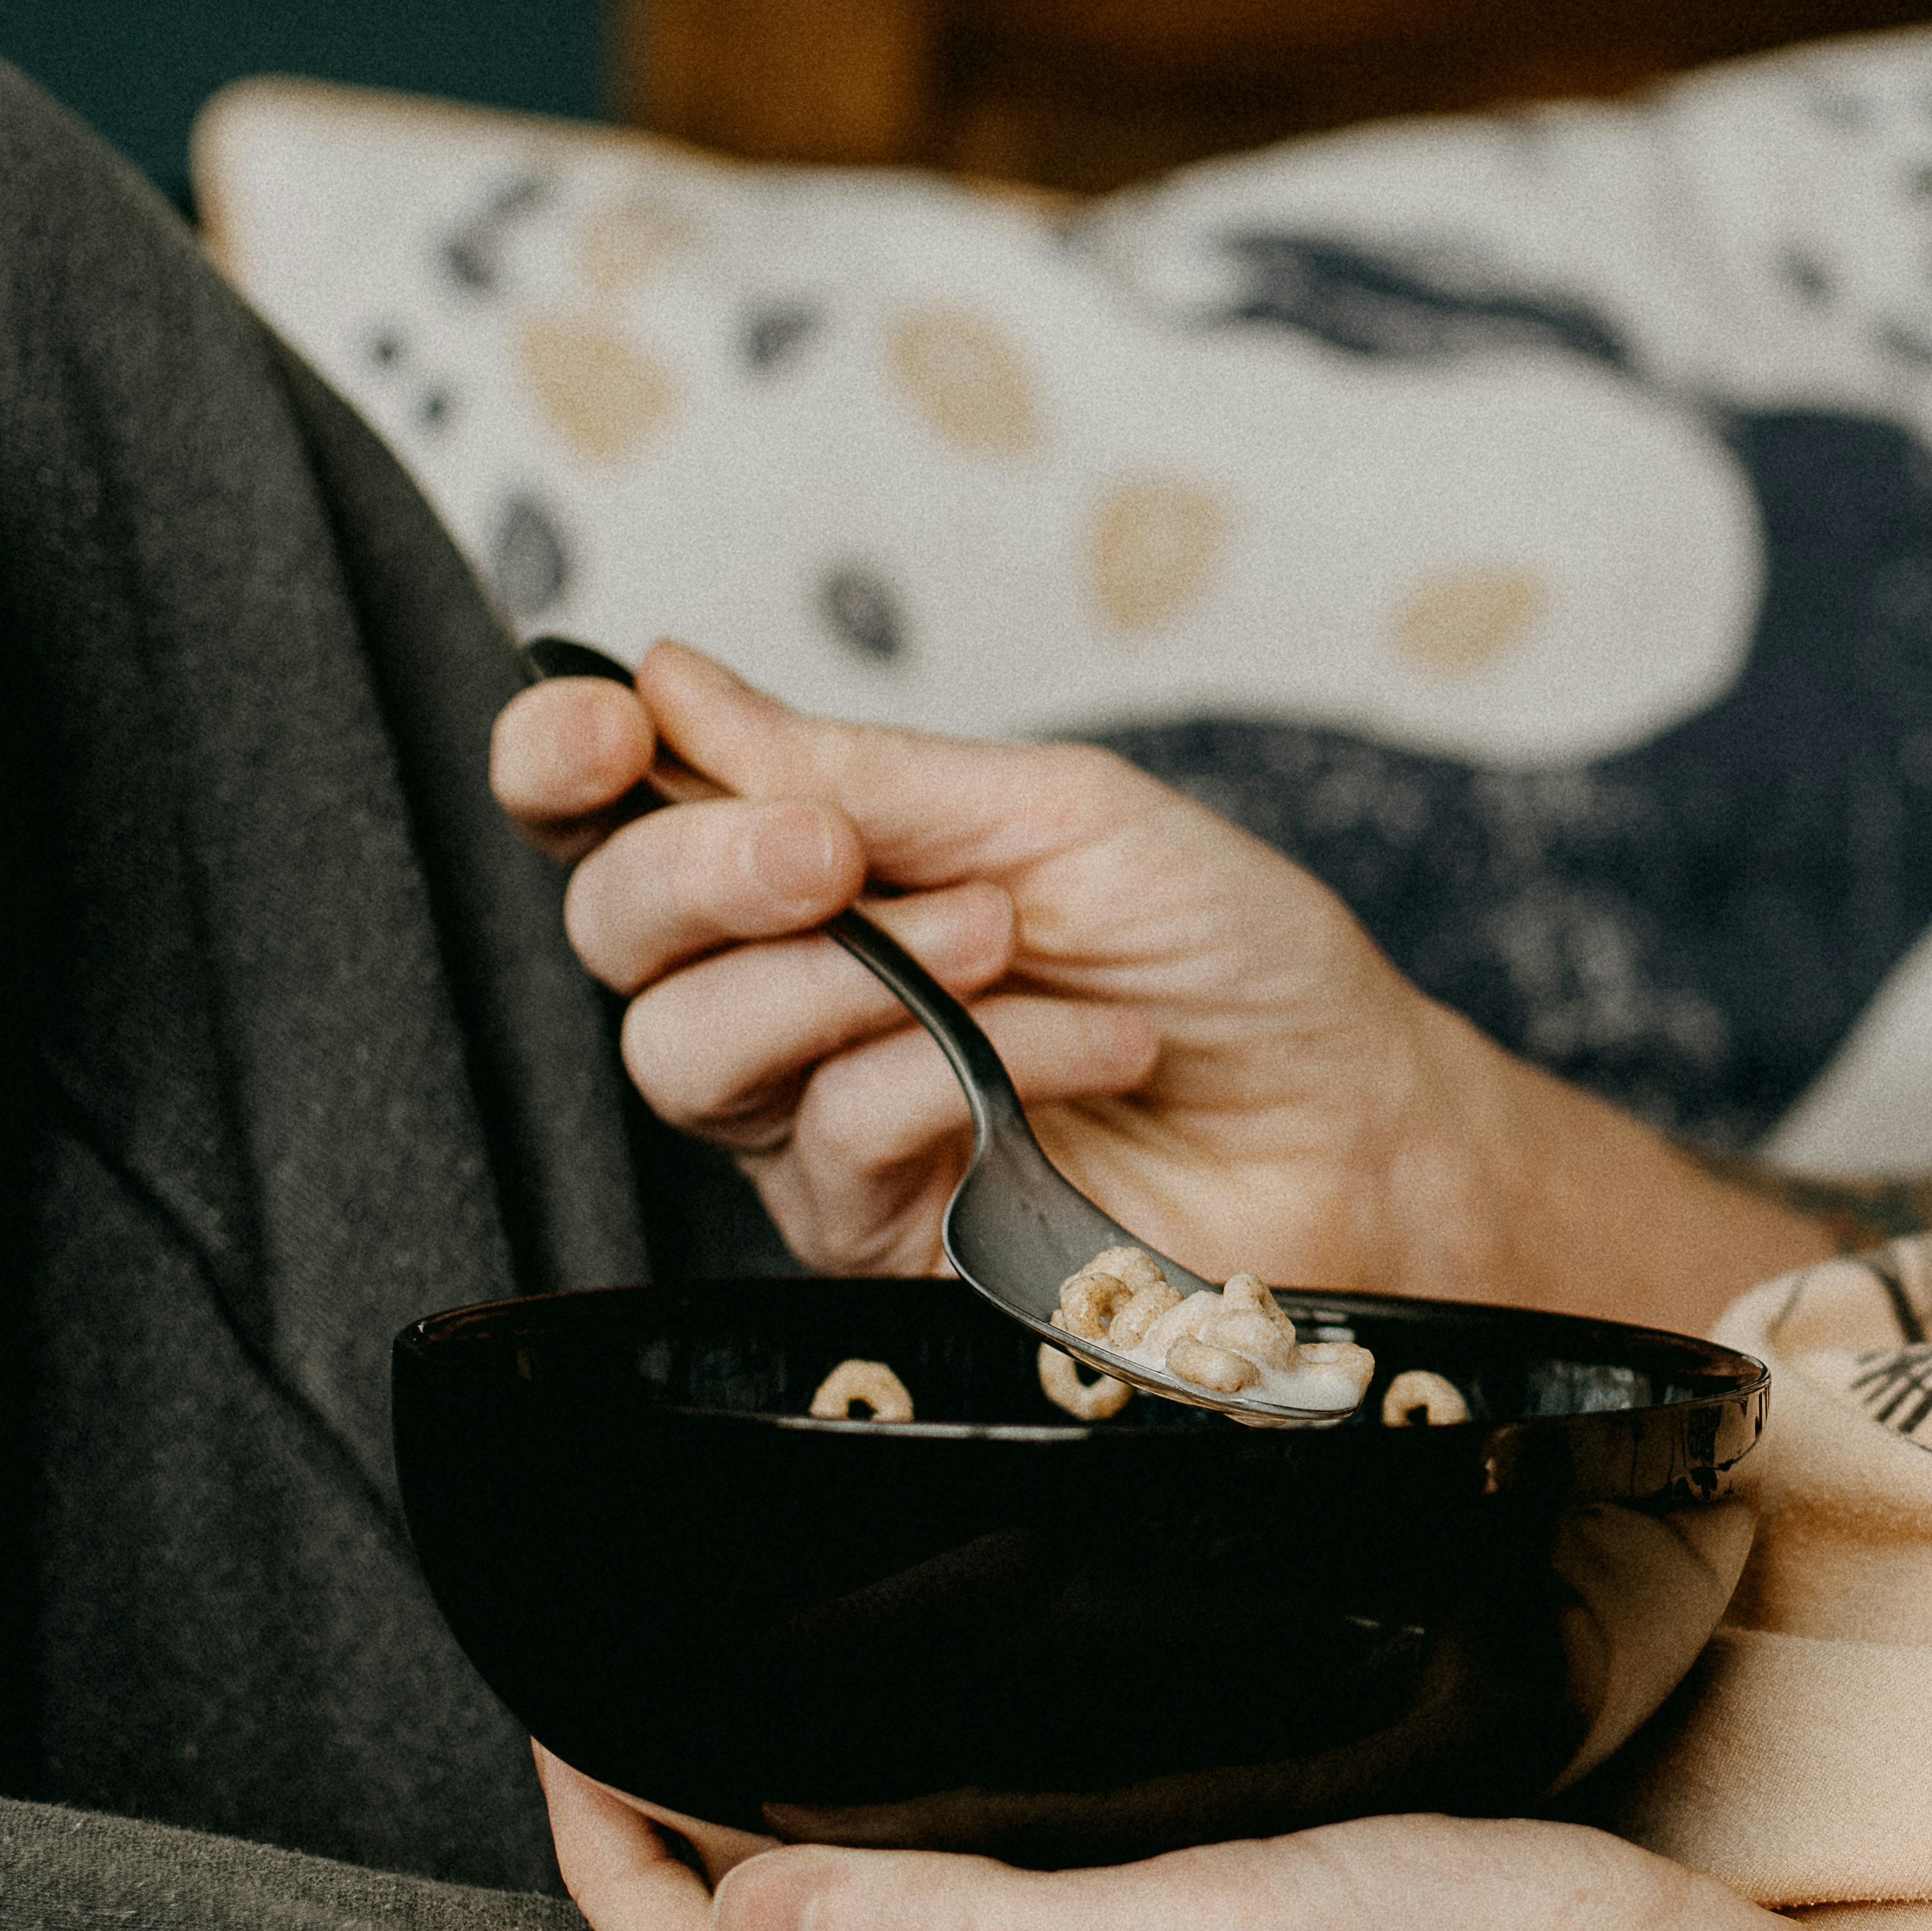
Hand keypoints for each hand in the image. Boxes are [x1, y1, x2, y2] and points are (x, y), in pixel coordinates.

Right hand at [489, 645, 1825, 1322]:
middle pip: (616, 939)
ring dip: (843, 979)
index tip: (604, 727)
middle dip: (701, 871)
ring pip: (686, 1053)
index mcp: (820, 871)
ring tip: (1007, 945)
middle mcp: (795, 998)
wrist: (1365, 1125)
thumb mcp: (1061, 816)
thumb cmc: (1237, 963)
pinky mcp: (882, 1242)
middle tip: (832, 855)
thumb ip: (866, 773)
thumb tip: (682, 688)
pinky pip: (834, 1144)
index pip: (615, 819)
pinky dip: (955, 1071)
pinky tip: (1084, 1045)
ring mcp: (824, 1126)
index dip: (566, 763)